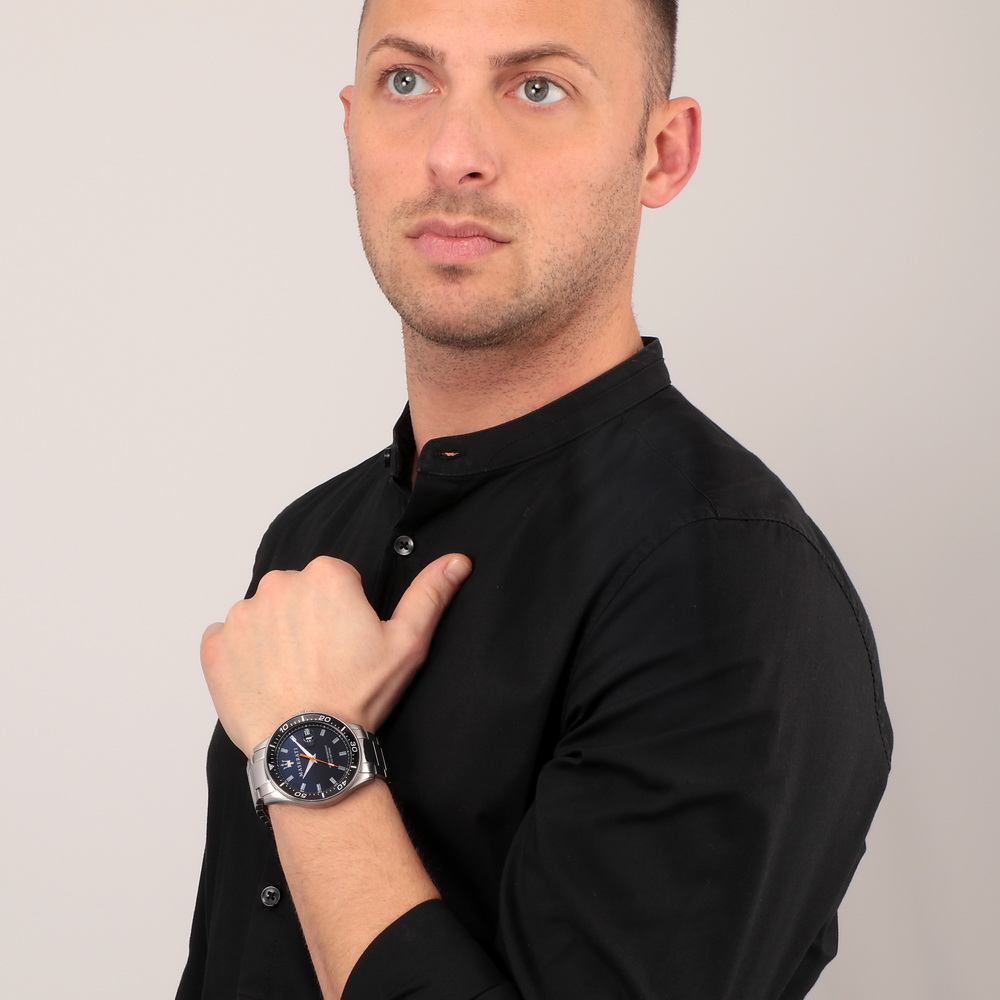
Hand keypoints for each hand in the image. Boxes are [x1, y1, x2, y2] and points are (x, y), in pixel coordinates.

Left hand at [201, 553, 472, 756]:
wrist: (309, 748)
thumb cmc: (358, 696)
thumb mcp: (407, 644)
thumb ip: (430, 595)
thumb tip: (457, 561)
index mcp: (326, 575)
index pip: (336, 579)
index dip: (346, 612)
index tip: (349, 643)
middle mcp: (278, 584)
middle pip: (297, 592)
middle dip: (309, 618)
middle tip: (326, 661)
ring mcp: (242, 614)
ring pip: (264, 615)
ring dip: (276, 636)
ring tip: (297, 675)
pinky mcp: (215, 646)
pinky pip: (229, 639)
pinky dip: (243, 656)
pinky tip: (268, 681)